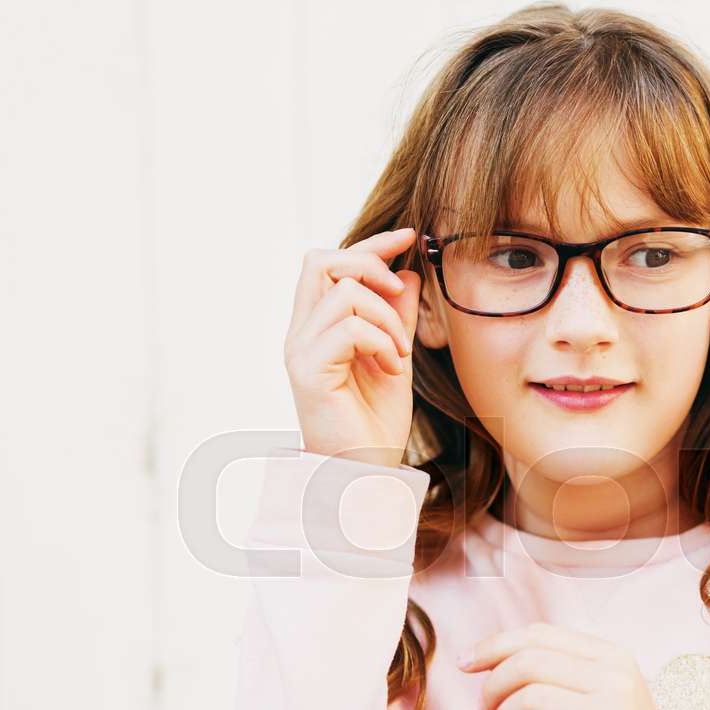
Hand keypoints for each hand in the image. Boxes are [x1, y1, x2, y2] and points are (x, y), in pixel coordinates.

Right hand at [284, 227, 422, 467]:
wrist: (365, 472)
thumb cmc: (375, 424)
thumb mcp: (395, 358)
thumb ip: (398, 318)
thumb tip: (407, 274)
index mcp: (316, 327)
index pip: (330, 262)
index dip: (370, 244)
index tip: (410, 237)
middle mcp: (300, 333)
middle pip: (321, 260)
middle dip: (370, 266)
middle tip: (400, 297)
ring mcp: (300, 351)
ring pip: (344, 293)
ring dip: (386, 317)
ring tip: (399, 353)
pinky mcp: (308, 371)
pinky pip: (350, 329)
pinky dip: (381, 341)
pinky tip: (391, 368)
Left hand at [457, 622, 686, 709]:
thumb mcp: (597, 690)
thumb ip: (554, 666)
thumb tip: (481, 655)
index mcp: (612, 656)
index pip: (540, 635)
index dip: (493, 646)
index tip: (465, 664)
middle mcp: (617, 681)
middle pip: (529, 665)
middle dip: (492, 686)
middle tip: (485, 709)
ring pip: (531, 701)